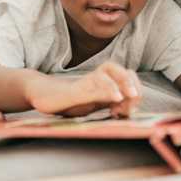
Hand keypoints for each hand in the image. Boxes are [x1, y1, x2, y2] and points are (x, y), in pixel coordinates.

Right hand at [26, 62, 142, 117]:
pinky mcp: (76, 89)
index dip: (136, 89)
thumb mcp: (95, 104)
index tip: (132, 108)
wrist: (44, 96)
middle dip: (132, 84)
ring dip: (123, 82)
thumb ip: (111, 105)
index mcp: (104, 81)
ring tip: (130, 95)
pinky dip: (107, 89)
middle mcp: (97, 77)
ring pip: (109, 72)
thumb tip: (129, 110)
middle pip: (121, 71)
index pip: (128, 77)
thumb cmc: (70, 101)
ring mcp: (86, 81)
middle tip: (134, 99)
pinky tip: (116, 98)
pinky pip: (94, 85)